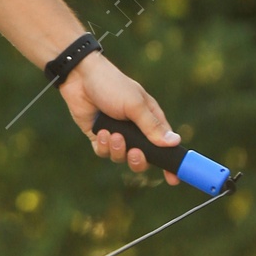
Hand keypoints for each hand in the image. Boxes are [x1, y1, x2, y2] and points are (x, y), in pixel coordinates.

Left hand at [58, 53, 180, 184]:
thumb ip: (152, 126)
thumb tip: (175, 142)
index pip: (165, 145)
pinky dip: (103, 146)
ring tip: (112, 135)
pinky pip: (104, 152)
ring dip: (118, 150)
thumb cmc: (112, 85)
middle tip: (134, 153)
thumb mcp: (135, 104)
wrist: (80, 76)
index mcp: (150, 120)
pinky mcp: (98, 136)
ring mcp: (116, 134)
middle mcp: (135, 129)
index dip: (170, 163)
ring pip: (121, 157)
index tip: (173, 179)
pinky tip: (101, 132)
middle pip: (143, 158)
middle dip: (139, 160)